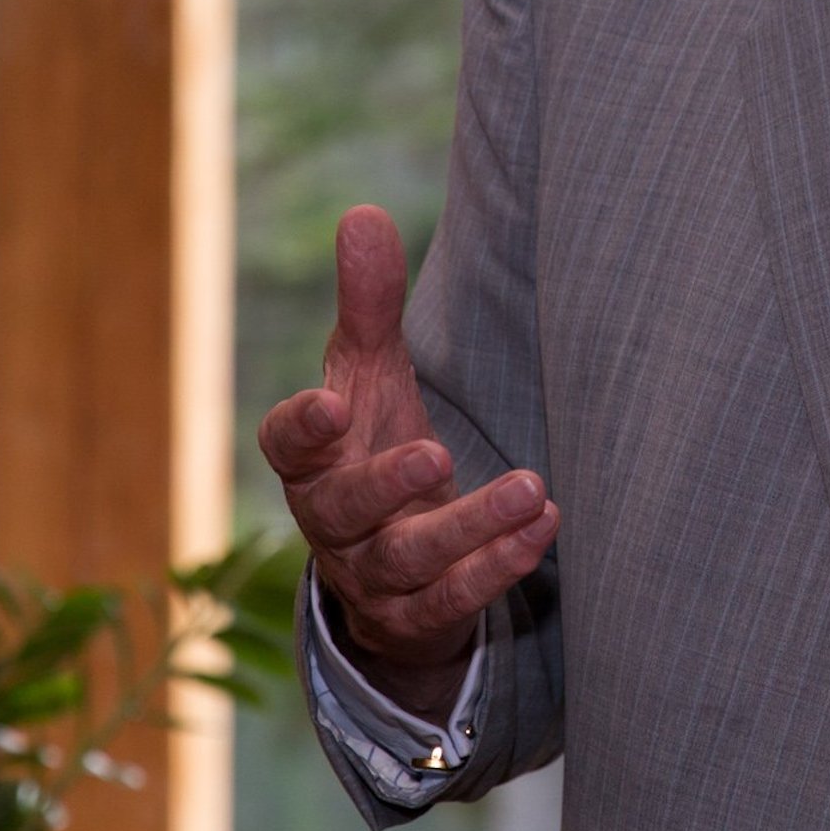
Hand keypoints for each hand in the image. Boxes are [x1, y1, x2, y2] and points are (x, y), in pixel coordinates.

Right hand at [260, 204, 560, 723]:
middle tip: (434, 454)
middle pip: (343, 509)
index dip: (303, 429)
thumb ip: (367, 304)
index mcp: (310, 460)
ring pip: (409, 562)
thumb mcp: (371, 374)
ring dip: (470, 528)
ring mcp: (372, 577)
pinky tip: (545, 526)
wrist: (395, 562)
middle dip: (386, 483)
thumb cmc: (374, 445)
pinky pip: (453, 601)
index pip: (285, 446)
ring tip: (531, 489)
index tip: (332, 404)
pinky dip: (498, 566)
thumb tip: (361, 213)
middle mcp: (331, 523)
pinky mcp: (418, 618)